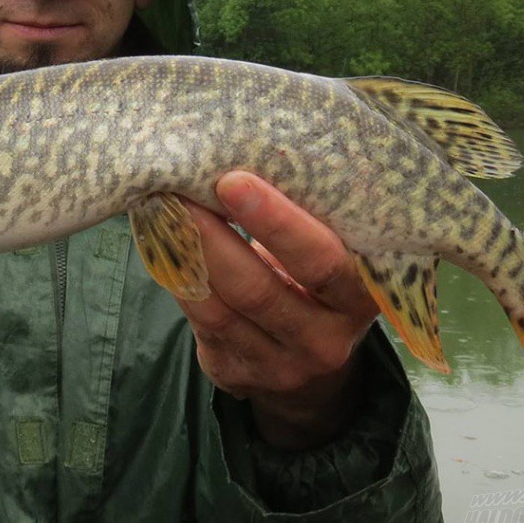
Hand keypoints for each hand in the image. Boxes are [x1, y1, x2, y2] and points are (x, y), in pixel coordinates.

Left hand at [179, 172, 378, 449]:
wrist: (312, 362)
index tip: (234, 180)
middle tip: (180, 190)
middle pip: (261, 291)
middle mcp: (327, 340)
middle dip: (215, 238)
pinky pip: (200, 323)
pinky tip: (162, 242)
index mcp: (362, 296)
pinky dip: (177, 278)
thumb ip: (310, 217)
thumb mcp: (334, 250)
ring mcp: (281, 366)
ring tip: (161, 207)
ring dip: (186, 255)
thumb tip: (248, 147)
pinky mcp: (236, 375)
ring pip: (222, 310)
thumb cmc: (317, 276)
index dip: (278, 223)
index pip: (324, 262)